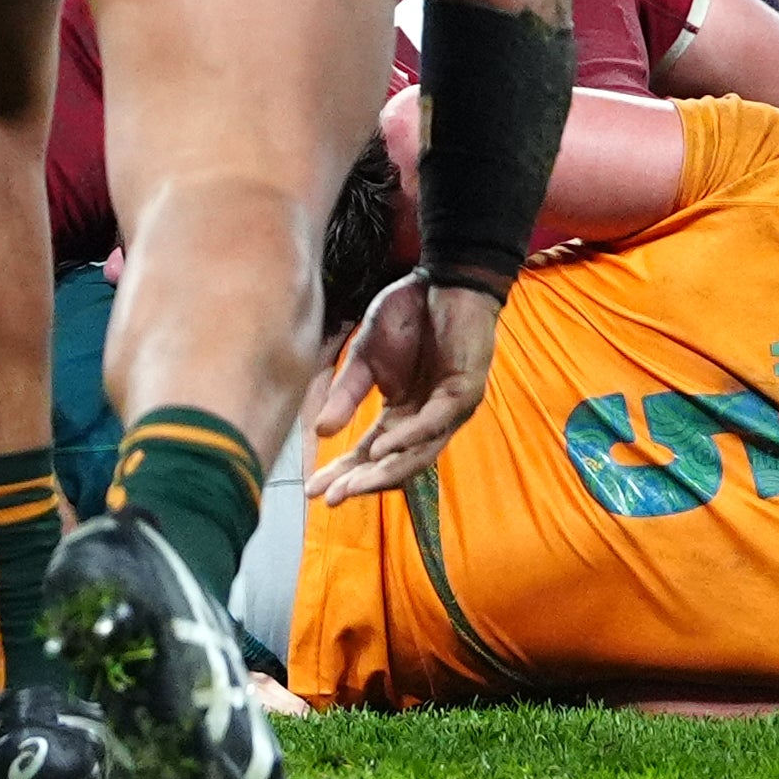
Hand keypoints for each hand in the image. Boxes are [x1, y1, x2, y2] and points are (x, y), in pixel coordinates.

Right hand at [302, 271, 508, 501]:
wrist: (442, 280)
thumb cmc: (406, 316)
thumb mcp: (364, 357)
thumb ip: (346, 393)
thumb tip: (320, 431)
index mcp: (400, 413)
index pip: (369, 453)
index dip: (343, 472)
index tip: (314, 491)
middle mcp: (425, 420)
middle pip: (394, 463)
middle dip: (362, 482)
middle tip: (333, 498)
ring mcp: (447, 409)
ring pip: (419, 453)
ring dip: (387, 470)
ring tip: (356, 485)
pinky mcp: (464, 392)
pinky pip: (436, 422)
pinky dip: (409, 436)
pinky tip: (384, 446)